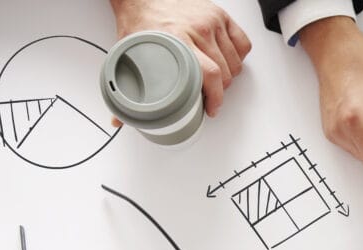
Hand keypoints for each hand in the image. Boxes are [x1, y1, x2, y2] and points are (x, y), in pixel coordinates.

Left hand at [109, 0, 250, 117]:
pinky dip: (238, 56)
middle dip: (219, 91)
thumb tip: (120, 120)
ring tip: (216, 79)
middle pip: (225, 73)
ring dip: (229, 76)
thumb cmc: (139, 19)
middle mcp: (198, 30)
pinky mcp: (220, 15)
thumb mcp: (132, 55)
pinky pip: (243, 44)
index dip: (215, 98)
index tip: (211, 109)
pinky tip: (226, 60)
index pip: (211, 75)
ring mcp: (212, 21)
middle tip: (208, 94)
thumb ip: (129, 89)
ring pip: (235, 62)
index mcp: (178, 41)